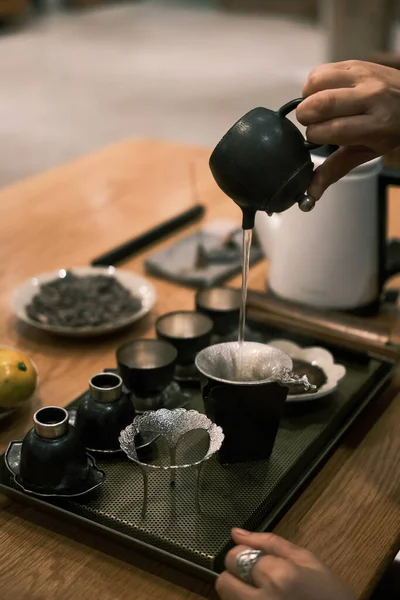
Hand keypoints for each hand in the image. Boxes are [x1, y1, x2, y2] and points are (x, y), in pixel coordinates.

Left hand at [216, 528, 354, 599]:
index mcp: (278, 576)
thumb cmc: (331, 595)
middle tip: (258, 578)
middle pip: (223, 582)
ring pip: (229, 599)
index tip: (258, 560)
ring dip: (240, 593)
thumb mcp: (308, 561)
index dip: (244, 555)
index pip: (234, 557)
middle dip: (236, 576)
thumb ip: (269, 543)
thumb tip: (237, 533)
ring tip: (266, 593)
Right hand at [296, 60, 399, 199]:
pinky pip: (321, 70)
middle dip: (305, 116)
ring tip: (313, 109)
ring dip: (306, 98)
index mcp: (376, 125)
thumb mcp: (367, 153)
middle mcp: (370, 97)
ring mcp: (363, 76)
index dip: (315, 135)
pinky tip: (319, 95)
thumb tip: (310, 193)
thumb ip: (336, 169)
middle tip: (310, 124)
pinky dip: (312, 85)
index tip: (315, 139)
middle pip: (322, 104)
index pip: (332, 129)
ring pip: (317, 83)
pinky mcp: (355, 63)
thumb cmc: (389, 131)